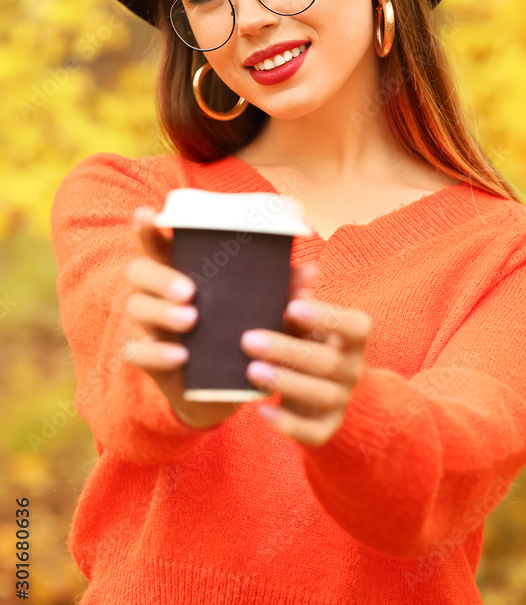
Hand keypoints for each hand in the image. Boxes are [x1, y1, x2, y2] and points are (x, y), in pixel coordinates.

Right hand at [122, 206, 321, 430]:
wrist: (229, 390)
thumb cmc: (243, 335)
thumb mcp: (263, 313)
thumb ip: (281, 293)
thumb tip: (310, 272)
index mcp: (184, 273)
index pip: (158, 244)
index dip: (147, 228)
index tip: (147, 214)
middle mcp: (160, 295)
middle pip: (139, 272)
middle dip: (160, 277)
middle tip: (190, 291)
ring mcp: (152, 327)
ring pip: (136, 307)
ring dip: (161, 311)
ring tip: (192, 320)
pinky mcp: (152, 361)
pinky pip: (138, 352)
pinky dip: (157, 352)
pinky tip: (181, 356)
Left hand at [240, 293, 372, 447]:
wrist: (317, 391)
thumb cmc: (307, 342)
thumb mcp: (304, 320)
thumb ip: (300, 294)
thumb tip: (306, 269)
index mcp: (353, 339)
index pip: (355, 327)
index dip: (327, 317)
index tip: (292, 306)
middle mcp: (353, 370)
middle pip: (328, 362)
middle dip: (288, 350)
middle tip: (248, 340)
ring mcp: (342, 401)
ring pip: (321, 395)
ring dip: (286, 383)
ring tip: (251, 371)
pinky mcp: (326, 428)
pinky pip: (313, 432)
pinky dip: (288, 424)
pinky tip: (262, 410)